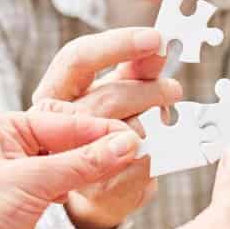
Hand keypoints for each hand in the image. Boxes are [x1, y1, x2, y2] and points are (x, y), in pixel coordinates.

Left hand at [0, 107, 139, 228]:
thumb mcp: (31, 181)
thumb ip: (83, 163)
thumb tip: (125, 145)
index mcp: (10, 127)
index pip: (69, 122)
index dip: (103, 131)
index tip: (136, 138)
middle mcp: (19, 146)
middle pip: (75, 140)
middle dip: (105, 148)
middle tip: (139, 153)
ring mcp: (29, 174)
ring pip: (77, 164)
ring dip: (101, 168)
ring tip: (131, 169)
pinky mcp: (35, 201)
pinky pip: (73, 186)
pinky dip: (91, 186)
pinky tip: (110, 186)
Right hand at [32, 27, 181, 228]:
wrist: (102, 189)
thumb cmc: (105, 131)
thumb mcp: (118, 93)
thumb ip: (135, 70)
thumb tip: (158, 46)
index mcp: (55, 92)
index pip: (77, 58)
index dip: (118, 45)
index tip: (156, 39)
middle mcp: (55, 124)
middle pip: (109, 97)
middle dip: (150, 91)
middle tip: (174, 90)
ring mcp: (72, 157)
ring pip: (125, 131)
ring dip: (156, 124)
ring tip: (168, 122)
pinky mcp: (98, 187)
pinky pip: (141, 160)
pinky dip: (160, 152)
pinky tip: (161, 149)